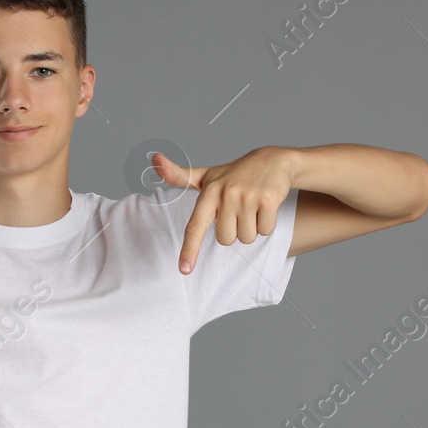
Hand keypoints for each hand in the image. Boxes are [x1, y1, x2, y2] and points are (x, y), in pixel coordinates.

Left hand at [148, 147, 293, 273]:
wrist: (273, 160)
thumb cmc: (235, 174)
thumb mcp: (207, 175)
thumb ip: (179, 175)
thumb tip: (154, 158)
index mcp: (208, 191)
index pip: (195, 226)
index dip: (189, 249)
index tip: (184, 270)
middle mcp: (226, 193)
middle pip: (226, 239)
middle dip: (234, 230)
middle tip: (239, 210)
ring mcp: (248, 196)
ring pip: (246, 238)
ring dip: (251, 228)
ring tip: (252, 207)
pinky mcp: (268, 199)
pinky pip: (264, 230)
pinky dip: (266, 224)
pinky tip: (265, 206)